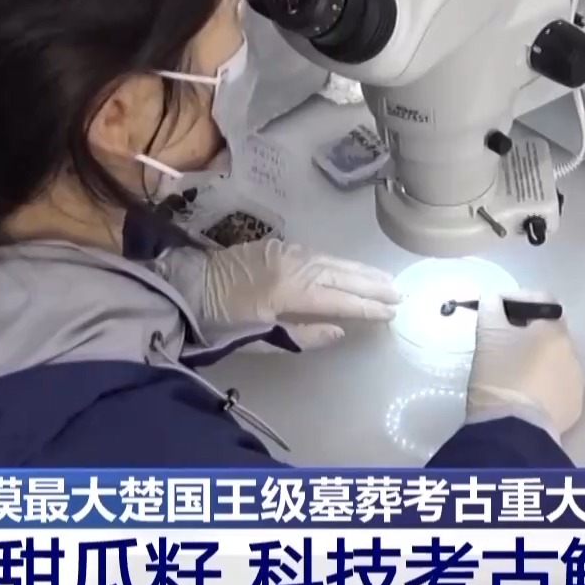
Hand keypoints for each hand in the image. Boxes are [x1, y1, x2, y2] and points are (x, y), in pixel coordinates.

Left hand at [159, 240, 397, 347]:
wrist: (184, 288)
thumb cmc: (219, 322)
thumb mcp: (259, 339)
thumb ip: (302, 335)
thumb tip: (339, 330)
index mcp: (287, 291)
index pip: (338, 300)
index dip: (367, 307)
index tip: (392, 312)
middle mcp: (291, 265)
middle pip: (341, 275)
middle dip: (372, 285)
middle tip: (400, 293)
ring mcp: (285, 252)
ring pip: (332, 261)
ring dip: (360, 270)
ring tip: (385, 280)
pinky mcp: (277, 246)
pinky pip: (318, 254)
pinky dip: (339, 261)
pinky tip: (351, 268)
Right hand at [465, 287, 584, 438]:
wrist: (512, 429)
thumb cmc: (499, 374)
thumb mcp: (487, 333)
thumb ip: (491, 307)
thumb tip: (494, 300)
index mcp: (554, 330)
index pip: (541, 300)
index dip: (516, 300)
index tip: (495, 311)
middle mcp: (572, 352)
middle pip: (548, 332)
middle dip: (526, 333)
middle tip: (499, 343)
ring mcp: (575, 382)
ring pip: (553, 361)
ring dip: (535, 361)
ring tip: (510, 373)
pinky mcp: (572, 408)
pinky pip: (555, 388)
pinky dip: (540, 386)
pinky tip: (522, 396)